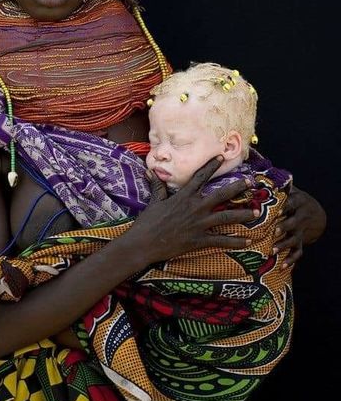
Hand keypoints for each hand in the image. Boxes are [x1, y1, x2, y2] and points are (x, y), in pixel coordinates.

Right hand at [131, 156, 257, 264]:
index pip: (200, 177)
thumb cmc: (147, 223)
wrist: (144, 243)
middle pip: (221, 195)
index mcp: (184, 196)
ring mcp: (199, 224)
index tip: (222, 157)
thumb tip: (150, 171)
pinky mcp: (199, 240)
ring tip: (256, 212)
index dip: (211, 166)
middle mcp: (195, 207)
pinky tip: (248, 241)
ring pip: (226, 217)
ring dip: (243, 214)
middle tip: (251, 183)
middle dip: (238, 188)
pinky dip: (235, 241)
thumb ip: (157, 186)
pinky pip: (221, 240)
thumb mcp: (153, 202)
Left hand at [273, 185, 326, 266]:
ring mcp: (301, 231)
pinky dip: (291, 260)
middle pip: (293, 223)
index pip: (291, 204)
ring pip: (294, 239)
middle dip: (284, 227)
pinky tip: (282, 267)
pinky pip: (298, 252)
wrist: (317, 213)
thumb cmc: (295, 200)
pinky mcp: (301, 242)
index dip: (284, 207)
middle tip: (274, 231)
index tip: (276, 210)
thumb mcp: (291, 190)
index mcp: (297, 202)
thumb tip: (254, 177)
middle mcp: (300, 217)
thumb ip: (277, 186)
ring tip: (273, 251)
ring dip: (284, 245)